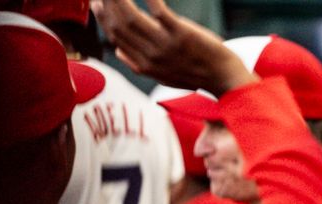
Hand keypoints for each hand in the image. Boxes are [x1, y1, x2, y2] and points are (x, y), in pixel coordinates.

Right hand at [91, 0, 253, 95]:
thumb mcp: (163, 76)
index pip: (115, 37)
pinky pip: (159, 11)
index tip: (97, 2)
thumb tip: (117, 50)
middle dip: (107, 4)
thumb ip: (138, 64)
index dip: (103, 18)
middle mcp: (151, 56)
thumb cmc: (195, 74)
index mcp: (144, 65)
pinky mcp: (182, 34)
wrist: (224, 79)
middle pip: (119, 25)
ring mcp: (166, 45)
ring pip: (132, 17)